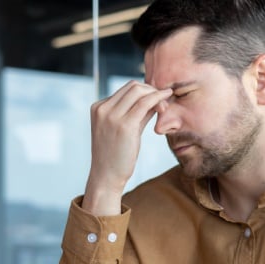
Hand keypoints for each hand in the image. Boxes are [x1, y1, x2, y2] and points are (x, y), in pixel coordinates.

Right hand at [83, 80, 172, 214]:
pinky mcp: (124, 125)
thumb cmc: (115, 156)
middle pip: (133, 87)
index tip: (157, 101)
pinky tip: (165, 106)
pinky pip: (145, 103)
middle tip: (164, 101)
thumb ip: (135, 114)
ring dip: (156, 94)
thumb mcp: (123, 130)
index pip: (125, 89)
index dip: (145, 91)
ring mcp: (111, 116)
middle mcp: (102, 109)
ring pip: (139, 92)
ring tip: (166, 106)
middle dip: (151, 90)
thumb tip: (154, 100)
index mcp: (98, 108)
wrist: (106, 177)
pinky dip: (157, 100)